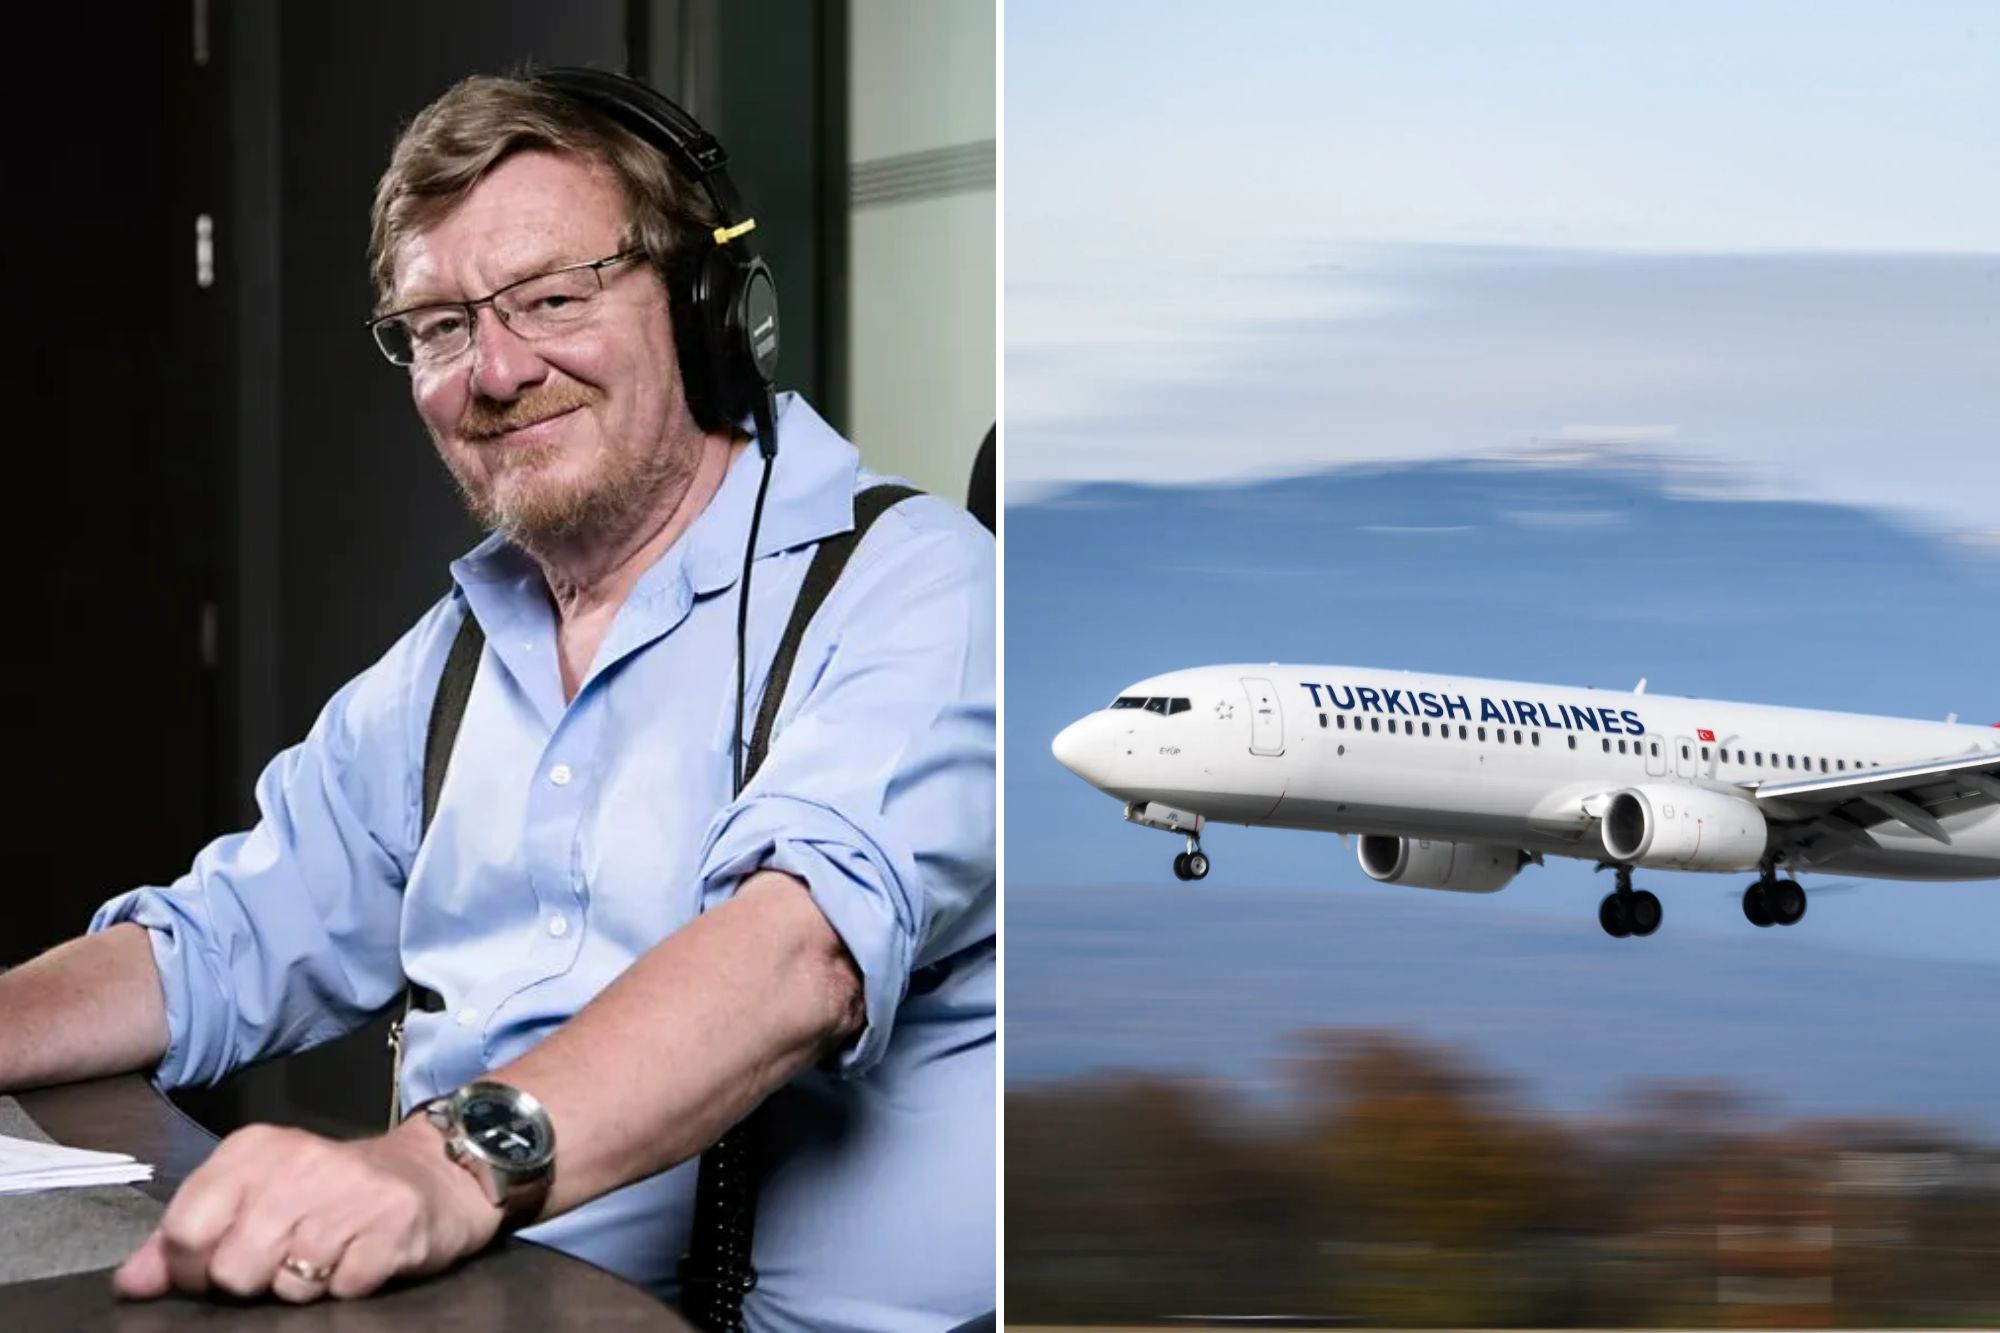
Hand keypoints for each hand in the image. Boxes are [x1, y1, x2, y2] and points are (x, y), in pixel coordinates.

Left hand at [113, 1116, 502, 1302]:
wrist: (434, 1173)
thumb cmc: (330, 1191)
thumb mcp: (255, 1195)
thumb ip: (186, 1236)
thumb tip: (131, 1283)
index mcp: (254, 1149)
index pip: (185, 1230)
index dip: (193, 1268)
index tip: (219, 1263)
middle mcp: (300, 1162)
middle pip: (232, 1269)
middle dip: (253, 1280)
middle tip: (285, 1256)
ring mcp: (351, 1192)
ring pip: (286, 1284)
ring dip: (304, 1283)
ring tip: (326, 1253)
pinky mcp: (395, 1225)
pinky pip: (342, 1287)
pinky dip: (347, 1284)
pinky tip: (360, 1256)